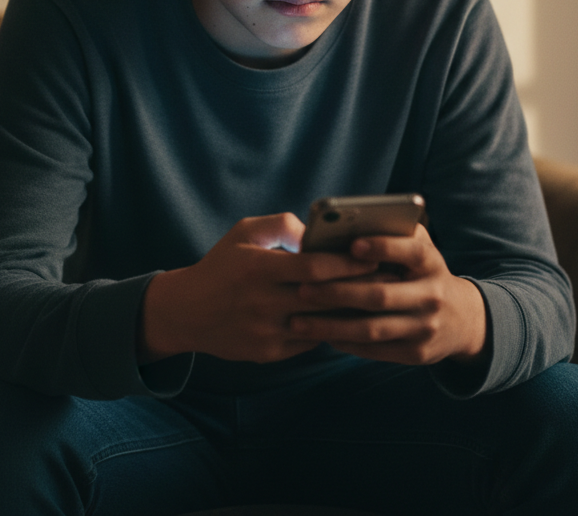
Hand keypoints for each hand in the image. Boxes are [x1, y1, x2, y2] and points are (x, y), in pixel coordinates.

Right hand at [139, 213, 378, 363]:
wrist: (187, 312)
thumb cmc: (222, 265)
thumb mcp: (244, 232)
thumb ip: (281, 225)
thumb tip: (316, 233)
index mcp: (259, 269)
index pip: (314, 267)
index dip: (347, 263)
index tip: (372, 255)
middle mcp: (263, 303)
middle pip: (324, 298)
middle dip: (360, 288)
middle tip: (390, 278)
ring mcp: (266, 332)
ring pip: (321, 325)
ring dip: (351, 313)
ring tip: (378, 300)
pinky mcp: (268, 354)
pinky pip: (309, 342)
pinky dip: (329, 330)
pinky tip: (349, 319)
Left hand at [288, 223, 487, 365]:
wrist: (461, 320)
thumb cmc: (424, 273)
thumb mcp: (420, 249)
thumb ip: (394, 234)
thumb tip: (348, 226)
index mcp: (431, 263)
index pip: (410, 252)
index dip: (383, 247)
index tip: (351, 244)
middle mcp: (432, 296)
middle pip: (380, 296)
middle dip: (338, 293)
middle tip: (302, 289)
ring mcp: (426, 328)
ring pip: (372, 329)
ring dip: (332, 326)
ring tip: (298, 321)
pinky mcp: (416, 354)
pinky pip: (374, 350)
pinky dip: (345, 342)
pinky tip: (320, 335)